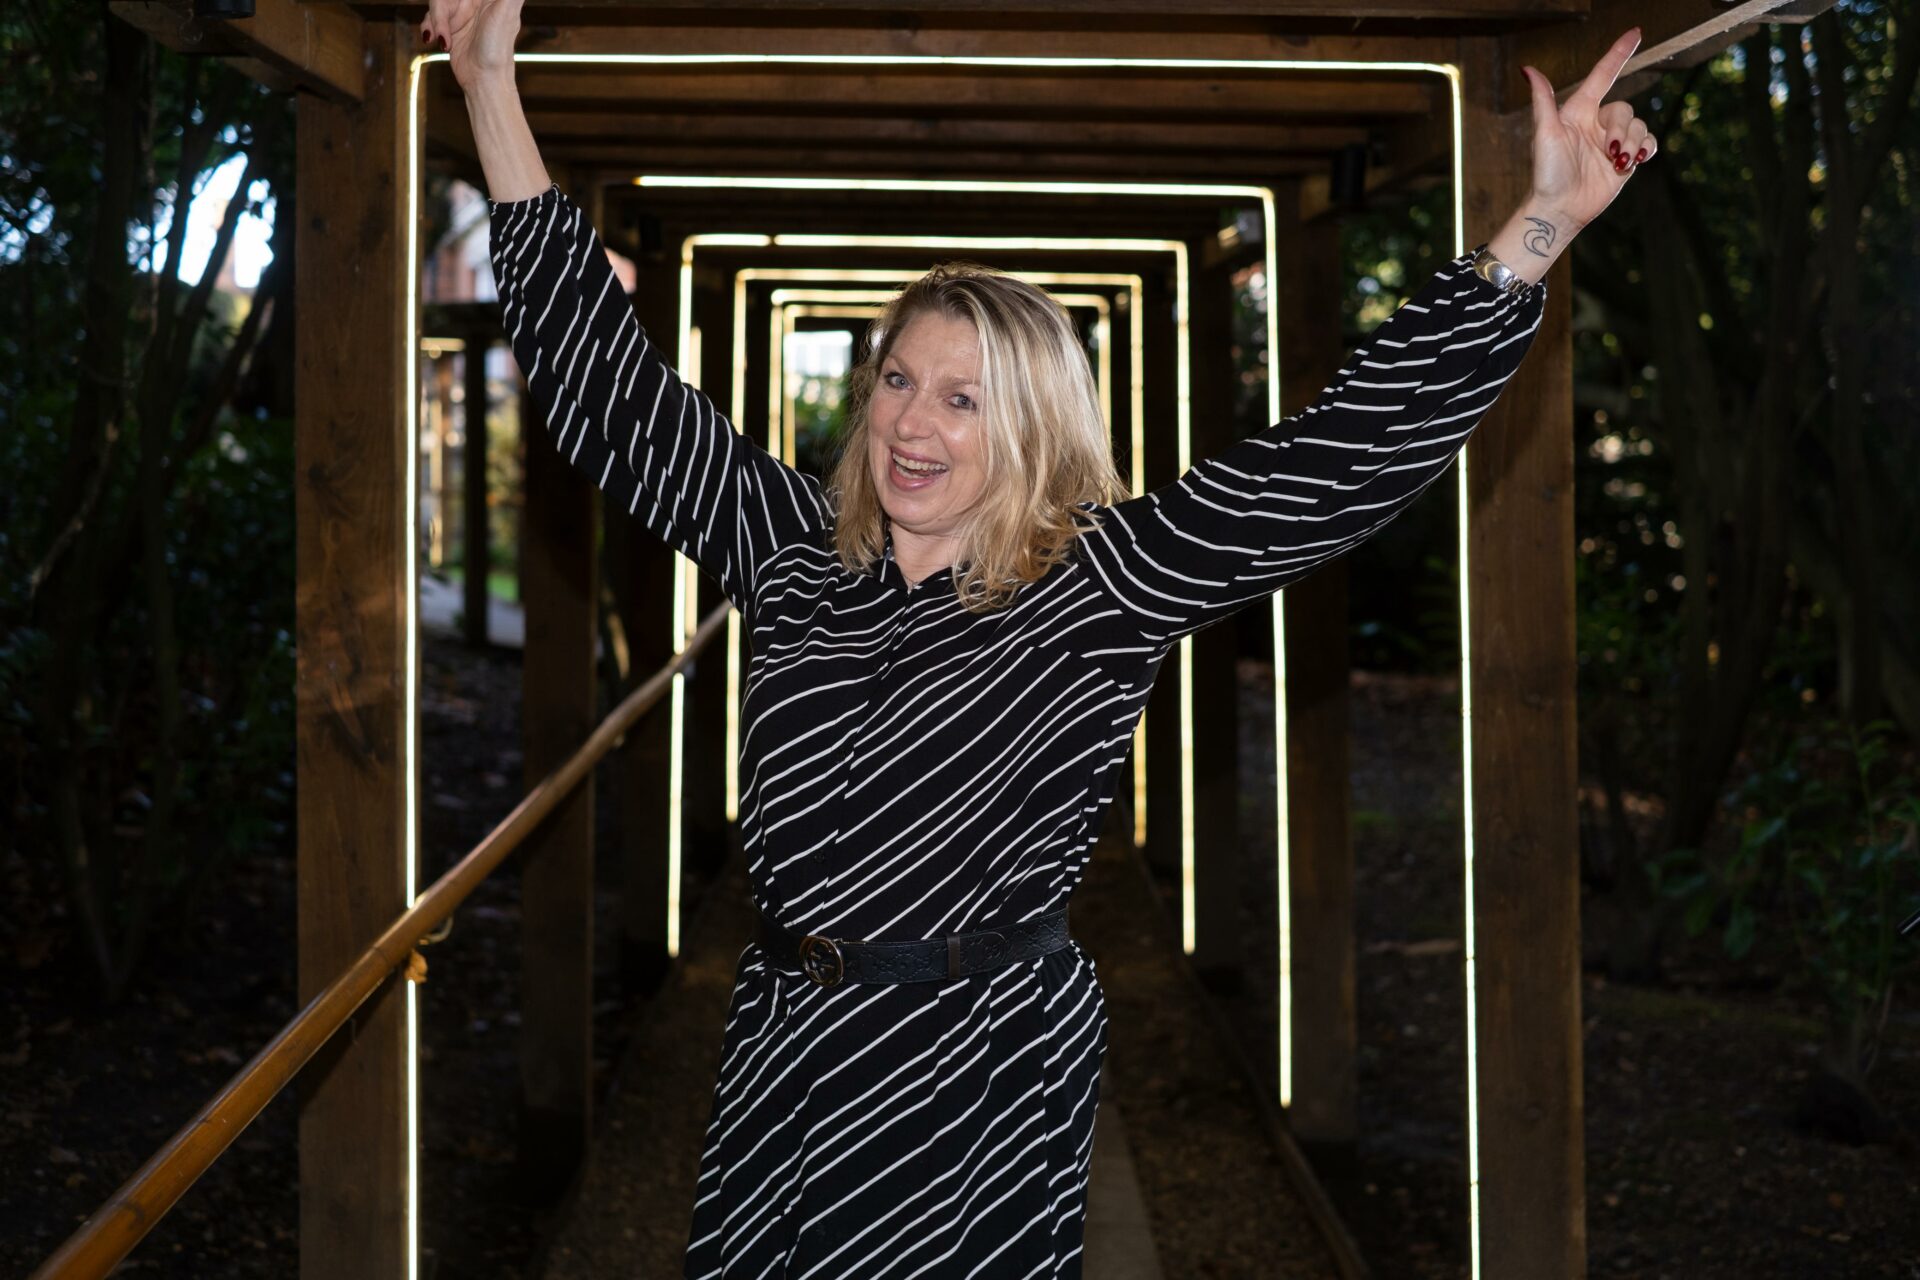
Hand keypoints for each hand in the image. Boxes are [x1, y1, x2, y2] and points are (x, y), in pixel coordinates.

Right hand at [420, 0, 523, 93]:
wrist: (484, 81)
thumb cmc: (498, 50)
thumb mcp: (506, 12)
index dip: (458, 0)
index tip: (460, 8)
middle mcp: (476, 2)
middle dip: (441, 9)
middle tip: (443, 29)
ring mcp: (462, 13)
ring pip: (437, 3)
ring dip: (436, 22)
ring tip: (444, 40)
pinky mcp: (450, 26)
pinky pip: (432, 18)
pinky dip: (431, 29)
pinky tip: (438, 42)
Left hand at [1520, 27, 1660, 230]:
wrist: (1560, 210)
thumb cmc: (1547, 173)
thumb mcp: (1544, 134)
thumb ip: (1542, 100)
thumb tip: (1528, 69)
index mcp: (1578, 112)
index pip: (1603, 75)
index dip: (1619, 53)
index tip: (1636, 32)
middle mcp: (1596, 123)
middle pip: (1625, 109)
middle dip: (1621, 130)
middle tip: (1609, 151)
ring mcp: (1611, 142)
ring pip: (1639, 126)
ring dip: (1632, 143)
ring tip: (1618, 162)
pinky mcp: (1624, 160)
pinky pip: (1648, 142)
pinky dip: (1646, 148)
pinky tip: (1634, 161)